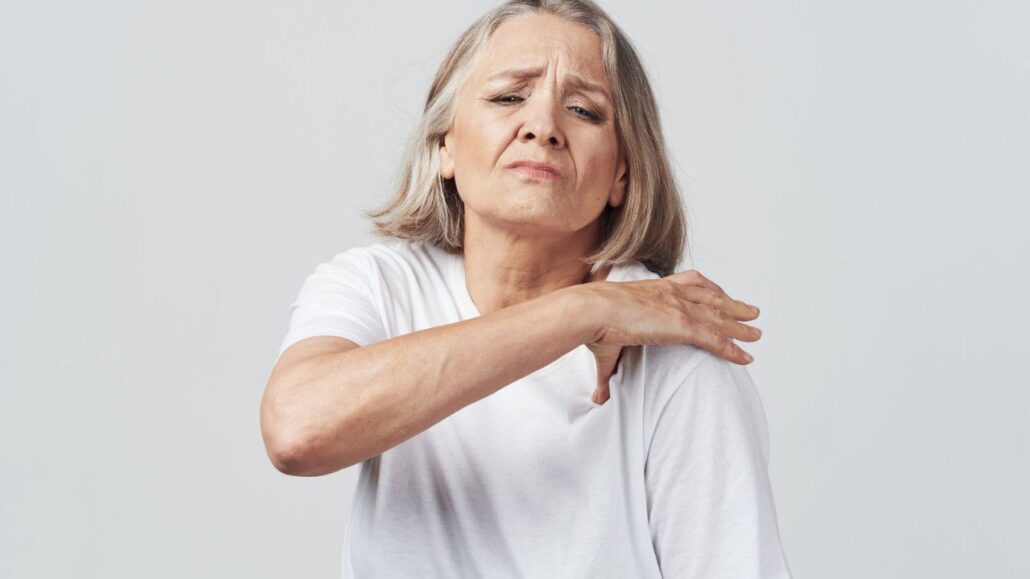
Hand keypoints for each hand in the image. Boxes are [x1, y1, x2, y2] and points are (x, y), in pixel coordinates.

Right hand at [580, 269, 761, 404]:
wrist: (592, 310)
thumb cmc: (592, 322)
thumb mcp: (605, 341)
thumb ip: (607, 373)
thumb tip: (598, 397)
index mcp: (655, 288)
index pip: (690, 283)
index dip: (709, 289)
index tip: (721, 294)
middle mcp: (672, 293)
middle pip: (713, 297)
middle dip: (733, 304)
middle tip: (751, 311)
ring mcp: (680, 308)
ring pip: (720, 317)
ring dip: (741, 326)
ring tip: (757, 333)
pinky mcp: (682, 325)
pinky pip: (716, 338)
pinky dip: (733, 348)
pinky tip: (746, 357)